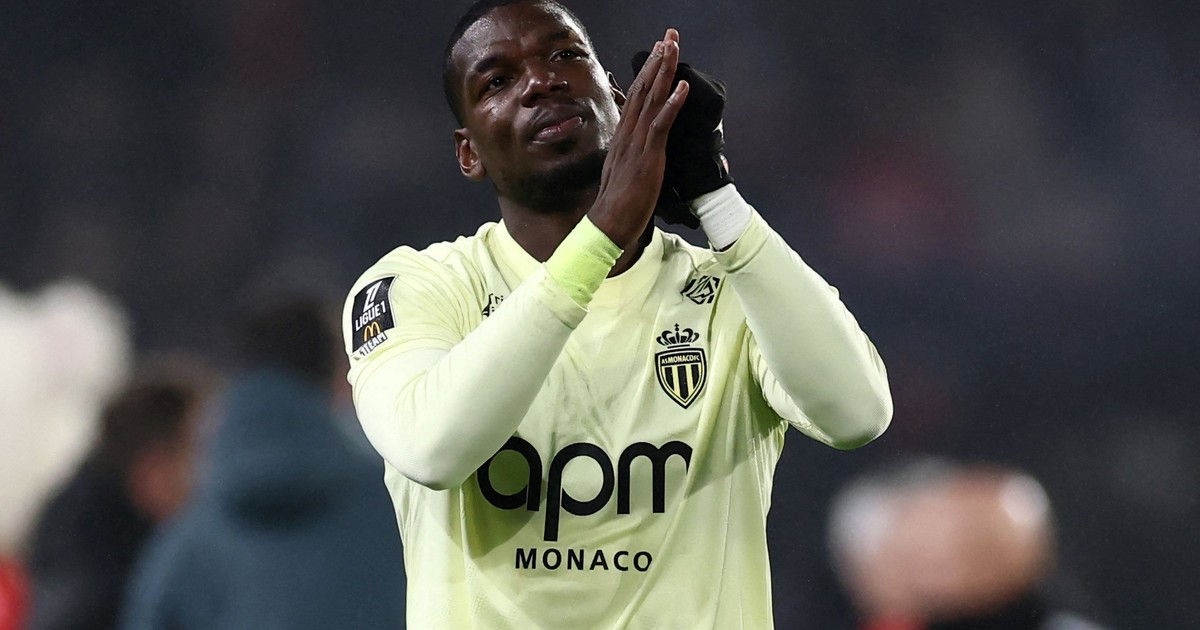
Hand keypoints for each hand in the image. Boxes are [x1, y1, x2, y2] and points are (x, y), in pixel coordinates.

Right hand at [631, 41, 733, 227]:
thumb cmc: (619, 203)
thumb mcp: (625, 171)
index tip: (658, 52)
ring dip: (664, 72)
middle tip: (668, 36)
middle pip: (643, 90)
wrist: (608, 224)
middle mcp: (628, 134)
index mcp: (623, 137)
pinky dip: (671, 105)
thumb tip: (641, 147)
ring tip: (673, 48)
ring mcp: (636, 144)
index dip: (648, 73)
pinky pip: (660, 126)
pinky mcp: (647, 157)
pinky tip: (681, 88)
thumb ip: (633, 154)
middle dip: (657, 61)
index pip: (636, 97)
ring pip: (651, 100)